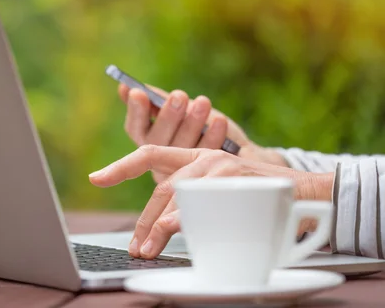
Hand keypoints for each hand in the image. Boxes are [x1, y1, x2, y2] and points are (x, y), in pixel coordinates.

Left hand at [89, 145, 333, 258]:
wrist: (307, 192)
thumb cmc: (259, 196)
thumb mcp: (221, 190)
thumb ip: (194, 197)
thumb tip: (164, 224)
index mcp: (196, 157)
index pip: (149, 153)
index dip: (121, 166)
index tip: (96, 178)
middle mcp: (204, 157)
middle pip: (161, 187)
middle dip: (143, 221)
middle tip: (136, 246)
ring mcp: (219, 166)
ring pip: (176, 196)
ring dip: (158, 227)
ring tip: (148, 250)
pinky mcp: (235, 178)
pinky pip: (200, 203)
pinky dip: (183, 221)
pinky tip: (176, 235)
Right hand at [118, 84, 287, 182]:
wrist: (242, 155)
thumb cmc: (205, 130)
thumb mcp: (181, 112)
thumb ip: (157, 100)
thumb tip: (126, 87)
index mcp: (150, 143)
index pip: (135, 128)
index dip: (136, 112)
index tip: (139, 93)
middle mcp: (160, 161)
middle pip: (156, 139)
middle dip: (168, 115)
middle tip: (180, 96)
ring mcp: (182, 173)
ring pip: (180, 148)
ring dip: (192, 123)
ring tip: (203, 102)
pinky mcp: (205, 178)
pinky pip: (206, 156)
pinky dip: (212, 136)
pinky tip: (219, 122)